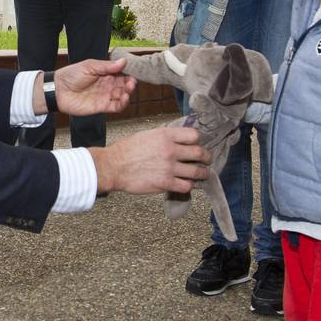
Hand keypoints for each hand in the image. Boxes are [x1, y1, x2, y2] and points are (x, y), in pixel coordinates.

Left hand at [44, 58, 136, 116]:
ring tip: (129, 89)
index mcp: (105, 73)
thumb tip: (124, 61)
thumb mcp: (90, 66)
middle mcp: (107, 84)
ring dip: (128, 93)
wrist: (58, 90)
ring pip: (122, 95)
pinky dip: (123, 104)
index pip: (121, 73)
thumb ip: (107, 66)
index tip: (134, 71)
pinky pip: (116, 106)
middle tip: (132, 81)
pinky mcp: (102, 106)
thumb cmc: (71, 75)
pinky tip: (125, 98)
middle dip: (130, 83)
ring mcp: (105, 95)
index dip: (129, 72)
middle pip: (124, 84)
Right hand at [89, 126, 209, 194]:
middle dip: (207, 158)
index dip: (198, 141)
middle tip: (207, 160)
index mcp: (166, 135)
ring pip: (197, 172)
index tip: (197, 145)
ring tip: (202, 175)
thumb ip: (164, 137)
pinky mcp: (165, 183)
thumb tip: (177, 140)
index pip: (194, 135)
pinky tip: (186, 184)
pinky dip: (189, 186)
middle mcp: (170, 150)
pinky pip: (187, 186)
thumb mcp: (147, 135)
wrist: (113, 166)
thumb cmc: (126, 150)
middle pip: (200, 153)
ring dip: (202, 174)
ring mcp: (169, 167)